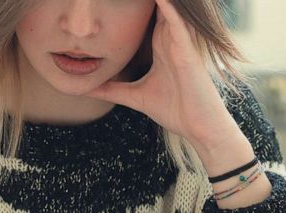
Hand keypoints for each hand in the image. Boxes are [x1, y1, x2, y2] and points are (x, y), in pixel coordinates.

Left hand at [85, 0, 239, 147]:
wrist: (200, 127)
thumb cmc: (176, 110)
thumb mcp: (135, 97)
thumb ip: (112, 90)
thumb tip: (85, 90)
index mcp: (160, 46)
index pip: (144, 18)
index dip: (131, 4)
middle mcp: (171, 40)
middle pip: (156, 8)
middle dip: (139, 0)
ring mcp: (181, 44)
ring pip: (168, 10)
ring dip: (157, 0)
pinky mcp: (188, 52)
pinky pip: (178, 25)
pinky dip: (169, 10)